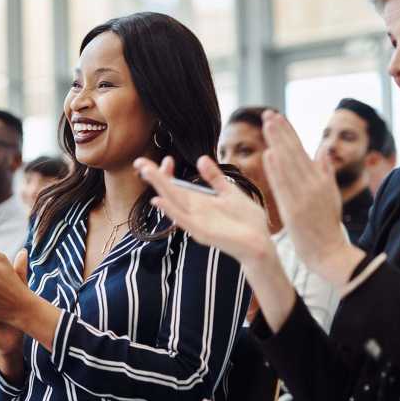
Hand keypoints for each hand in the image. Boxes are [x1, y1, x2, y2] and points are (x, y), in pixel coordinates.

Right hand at [134, 155, 272, 265]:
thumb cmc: (246, 220)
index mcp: (199, 201)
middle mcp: (194, 211)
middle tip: (139, 162)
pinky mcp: (201, 232)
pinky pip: (183, 219)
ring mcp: (196, 222)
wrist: (260, 242)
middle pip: (170, 190)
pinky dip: (170, 210)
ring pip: (173, 201)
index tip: (166, 158)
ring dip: (160, 187)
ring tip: (147, 172)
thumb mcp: (230, 192)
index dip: (168, 172)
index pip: (176, 185)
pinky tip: (158, 200)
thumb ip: (215, 177)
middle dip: (155, 176)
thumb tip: (201, 158)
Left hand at [261, 111, 361, 281]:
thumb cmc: (327, 224)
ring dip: (278, 144)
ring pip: (289, 165)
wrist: (328, 252)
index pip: (301, 150)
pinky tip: (269, 155)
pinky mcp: (295, 210)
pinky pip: (284, 187)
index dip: (288, 133)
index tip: (276, 117)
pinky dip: (277, 170)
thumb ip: (325, 172)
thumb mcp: (330, 195)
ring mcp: (304, 196)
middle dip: (281, 132)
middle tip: (268, 114)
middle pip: (294, 153)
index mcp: (319, 179)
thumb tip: (321, 149)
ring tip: (267, 126)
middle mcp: (313, 184)